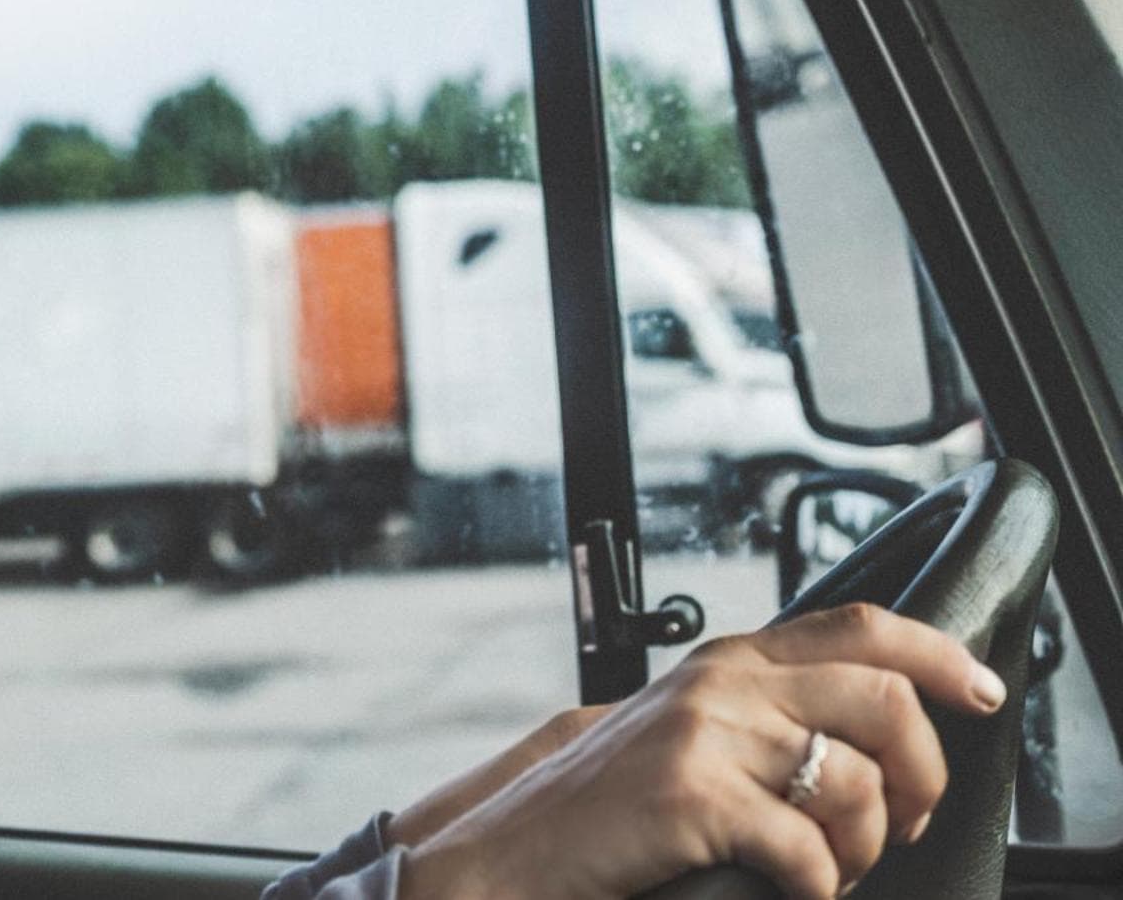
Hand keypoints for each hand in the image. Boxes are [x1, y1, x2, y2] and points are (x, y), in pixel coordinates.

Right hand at [397, 603, 1007, 899]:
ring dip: (864, 846)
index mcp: (728, 661)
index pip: (859, 626)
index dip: (937, 654)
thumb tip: (864, 737)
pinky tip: (787, 887)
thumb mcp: (688, 730)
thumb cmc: (607, 803)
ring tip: (830, 867)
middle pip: (882, 697)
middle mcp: (723, 682)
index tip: (980, 691)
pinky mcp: (694, 796)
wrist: (518, 844)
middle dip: (919, 773)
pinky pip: (808, 850)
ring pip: (855, 781)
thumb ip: (761, 711)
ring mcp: (706, 734)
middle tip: (901, 821)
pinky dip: (818, 885)